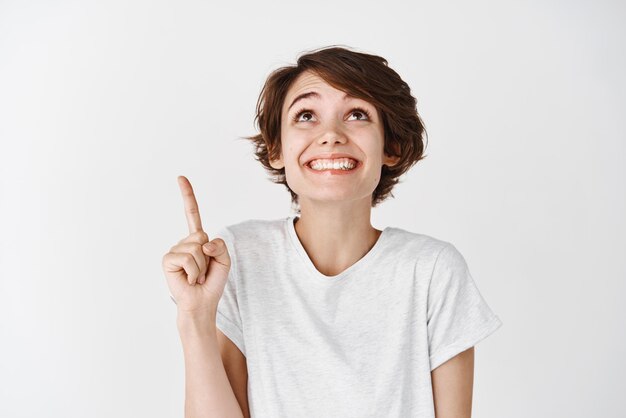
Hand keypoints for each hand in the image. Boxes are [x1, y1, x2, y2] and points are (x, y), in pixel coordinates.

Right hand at [161, 175, 230, 313]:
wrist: (202, 302)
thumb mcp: (224, 260)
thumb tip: (203, 242)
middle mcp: (184, 242)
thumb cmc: (212, 282)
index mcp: (197, 239)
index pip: (192, 214)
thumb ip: (220, 245)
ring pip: (196, 248)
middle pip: (201, 235)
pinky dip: (194, 271)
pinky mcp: (168, 260)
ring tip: (197, 276)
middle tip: (203, 271)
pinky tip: (189, 279)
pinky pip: (187, 258)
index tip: (180, 178)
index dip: (187, 196)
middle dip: (209, 256)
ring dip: (202, 266)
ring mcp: (174, 250)